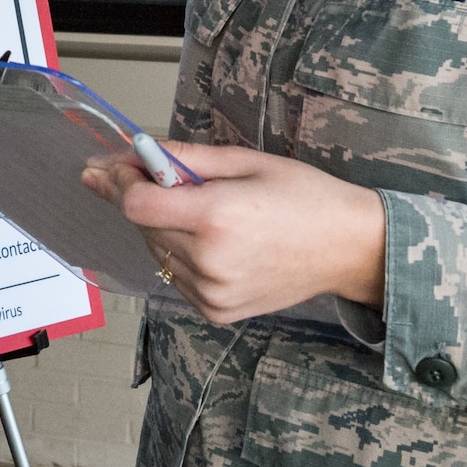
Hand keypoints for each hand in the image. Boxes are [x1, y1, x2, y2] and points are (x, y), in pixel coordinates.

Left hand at [81, 143, 385, 323]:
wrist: (349, 248)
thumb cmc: (304, 195)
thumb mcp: (245, 160)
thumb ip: (184, 158)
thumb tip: (131, 154)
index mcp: (216, 218)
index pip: (136, 204)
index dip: (121, 181)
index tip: (117, 165)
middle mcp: (209, 261)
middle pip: (143, 226)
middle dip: (145, 198)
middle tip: (171, 181)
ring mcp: (212, 293)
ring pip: (157, 252)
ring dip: (164, 228)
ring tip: (205, 213)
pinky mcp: (217, 312)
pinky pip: (176, 277)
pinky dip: (182, 255)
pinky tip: (214, 242)